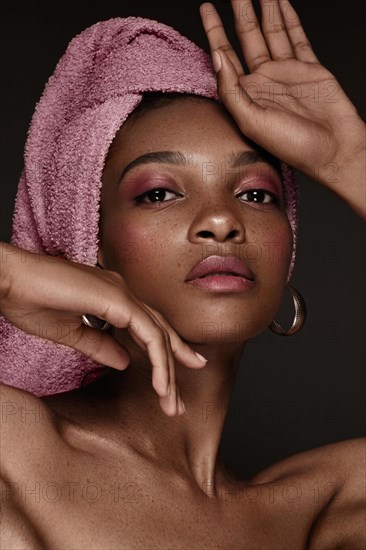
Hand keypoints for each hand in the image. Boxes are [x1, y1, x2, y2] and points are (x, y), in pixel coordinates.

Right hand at [0, 242, 206, 415]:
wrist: (8, 281)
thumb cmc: (30, 301)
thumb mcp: (71, 333)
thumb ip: (100, 346)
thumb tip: (125, 362)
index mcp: (112, 298)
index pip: (147, 328)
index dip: (163, 354)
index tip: (171, 383)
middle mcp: (122, 292)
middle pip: (160, 332)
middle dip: (174, 366)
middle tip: (179, 402)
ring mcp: (122, 293)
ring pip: (159, 335)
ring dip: (168, 371)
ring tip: (172, 403)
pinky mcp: (118, 299)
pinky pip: (149, 334)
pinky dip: (159, 360)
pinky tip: (162, 385)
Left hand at [200, 0, 365, 216]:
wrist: (333, 150)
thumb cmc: (293, 146)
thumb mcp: (253, 123)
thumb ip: (232, 91)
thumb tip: (217, 58)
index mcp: (247, 94)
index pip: (225, 57)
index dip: (214, 32)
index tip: (206, 9)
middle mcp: (264, 81)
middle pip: (247, 37)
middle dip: (239, 11)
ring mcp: (287, 73)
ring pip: (272, 32)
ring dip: (264, 9)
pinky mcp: (310, 69)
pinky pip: (297, 38)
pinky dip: (290, 19)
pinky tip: (281, 5)